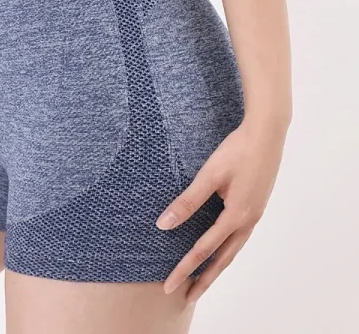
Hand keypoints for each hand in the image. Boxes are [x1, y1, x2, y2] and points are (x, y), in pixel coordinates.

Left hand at [155, 118, 286, 303]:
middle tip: (186, 298)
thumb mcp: (209, 175)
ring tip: (201, 281)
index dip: (184, 269)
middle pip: (223, 259)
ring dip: (217, 267)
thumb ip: (187, 201)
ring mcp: (255, 214)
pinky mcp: (256, 205)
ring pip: (233, 249)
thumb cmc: (236, 151)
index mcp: (236, 215)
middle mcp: (248, 220)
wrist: (267, 133)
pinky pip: (239, 236)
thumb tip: (163, 225)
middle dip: (203, 280)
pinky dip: (227, 249)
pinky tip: (220, 248)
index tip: (168, 286)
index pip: (204, 250)